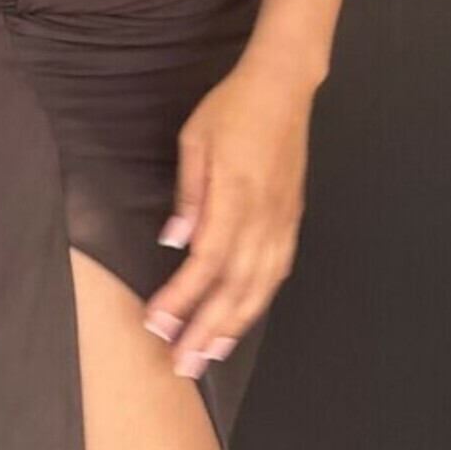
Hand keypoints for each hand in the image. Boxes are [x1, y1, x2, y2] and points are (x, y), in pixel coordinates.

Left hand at [142, 45, 314, 377]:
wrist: (283, 86)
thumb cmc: (233, 107)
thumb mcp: (196, 139)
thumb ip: (189, 194)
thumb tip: (175, 240)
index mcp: (235, 193)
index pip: (207, 260)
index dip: (182, 297)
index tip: (158, 323)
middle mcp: (263, 215)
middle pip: (235, 286)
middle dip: (207, 329)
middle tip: (182, 363)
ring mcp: (282, 219)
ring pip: (260, 286)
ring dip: (234, 324)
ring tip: (210, 354)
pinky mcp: (292, 218)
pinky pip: (277, 269)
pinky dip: (260, 300)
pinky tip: (244, 317)